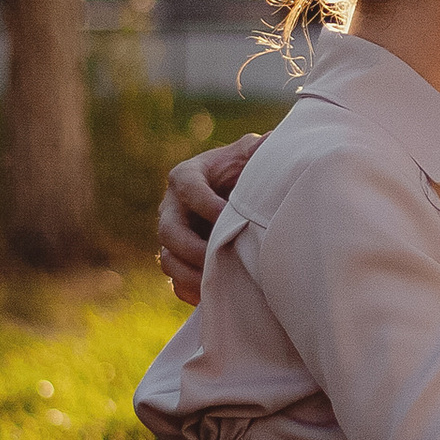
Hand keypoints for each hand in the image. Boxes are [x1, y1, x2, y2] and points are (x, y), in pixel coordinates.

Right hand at [156, 131, 263, 302]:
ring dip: (190, 274)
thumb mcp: (249, 155)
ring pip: (168, 260)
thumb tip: (271, 141)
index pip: (188, 189)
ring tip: (217, 284)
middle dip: (191, 248)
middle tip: (217, 258)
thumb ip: (258, 149)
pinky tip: (214, 298)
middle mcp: (172, 208)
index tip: (229, 216)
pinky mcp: (179, 261)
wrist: (237, 197)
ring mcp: (172, 238)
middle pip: (168, 231)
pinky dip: (192, 291)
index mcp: (186, 177)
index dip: (206, 203)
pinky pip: (176, 282)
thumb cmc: (244, 172)